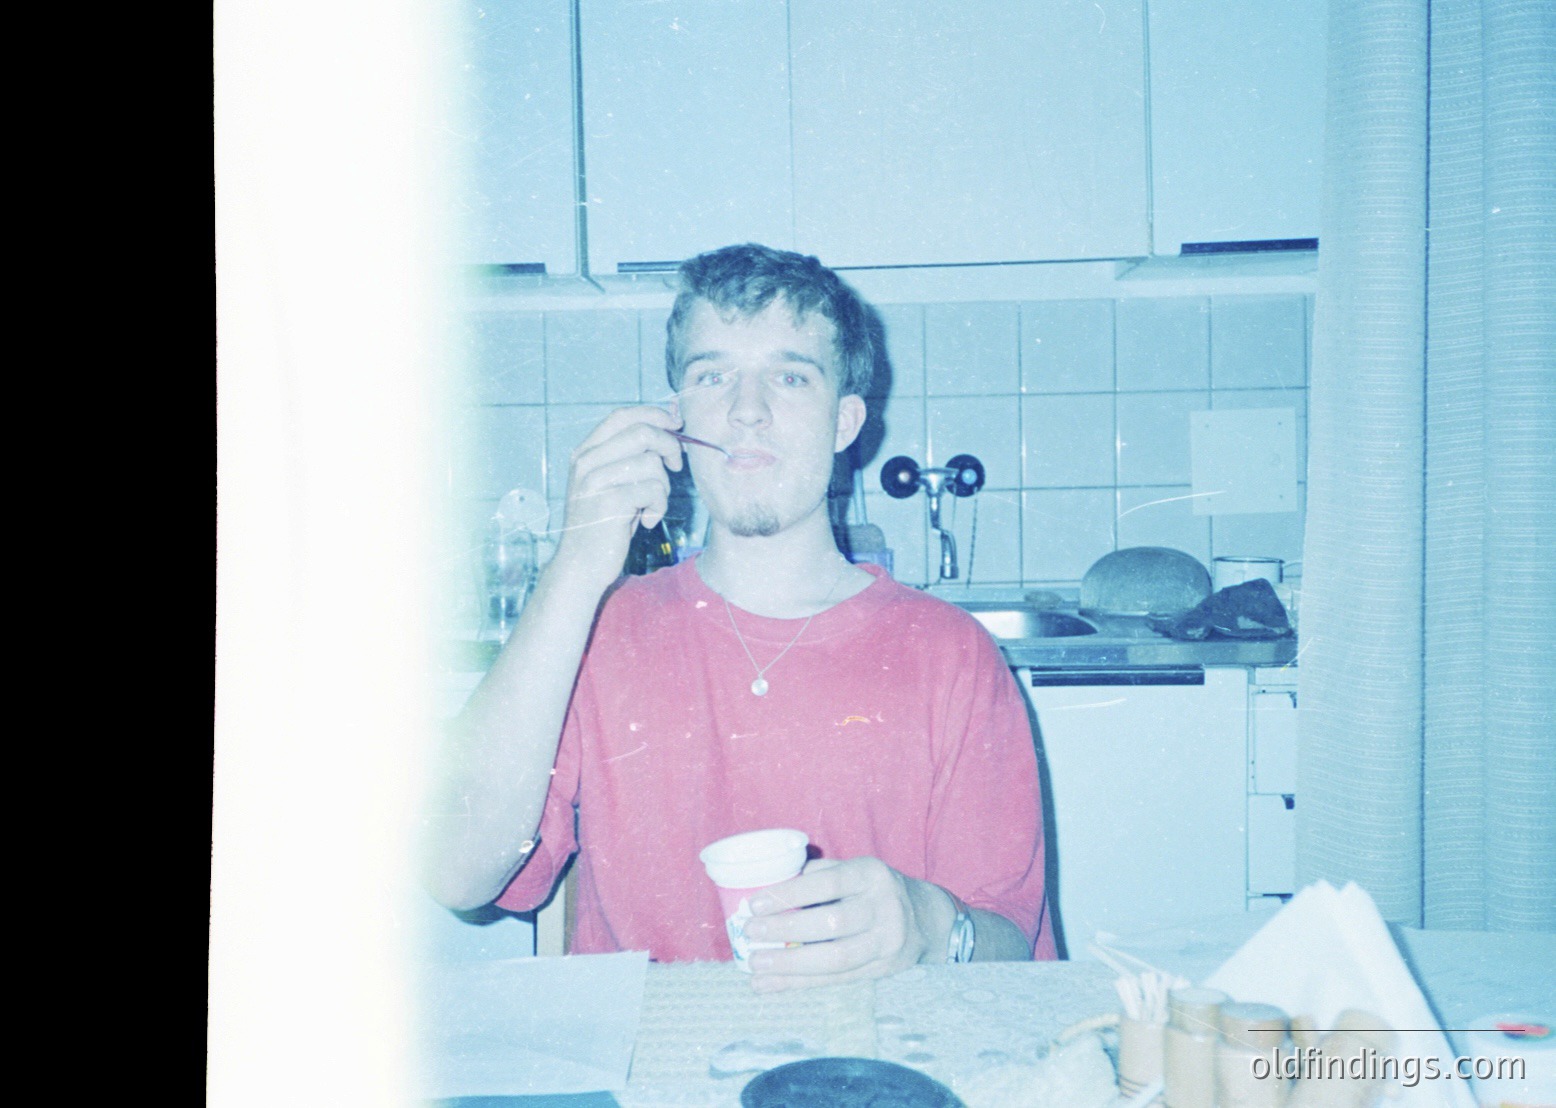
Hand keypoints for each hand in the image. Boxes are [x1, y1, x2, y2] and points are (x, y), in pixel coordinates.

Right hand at [554, 406, 684, 587]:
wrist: (582, 565)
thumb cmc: (605, 523)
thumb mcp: (613, 482)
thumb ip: (632, 454)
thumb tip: (671, 420)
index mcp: (585, 452)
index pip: (622, 415)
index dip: (655, 415)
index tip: (676, 425)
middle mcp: (586, 462)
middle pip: (642, 432)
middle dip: (670, 447)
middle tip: (676, 468)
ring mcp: (595, 481)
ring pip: (652, 463)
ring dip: (663, 486)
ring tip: (651, 505)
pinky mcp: (609, 502)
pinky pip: (653, 490)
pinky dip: (659, 507)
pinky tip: (647, 521)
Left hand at [741, 857, 944, 992]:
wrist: (926, 919)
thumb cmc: (872, 890)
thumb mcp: (854, 870)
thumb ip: (817, 875)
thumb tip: (768, 889)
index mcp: (871, 874)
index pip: (828, 883)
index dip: (790, 894)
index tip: (755, 903)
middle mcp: (884, 907)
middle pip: (832, 922)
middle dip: (786, 929)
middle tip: (750, 932)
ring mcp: (886, 942)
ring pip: (836, 958)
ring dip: (791, 964)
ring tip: (756, 965)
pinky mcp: (882, 970)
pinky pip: (837, 980)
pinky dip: (800, 983)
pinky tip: (770, 985)